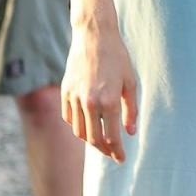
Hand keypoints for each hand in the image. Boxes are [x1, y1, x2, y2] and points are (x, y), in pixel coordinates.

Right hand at [61, 16, 137, 163]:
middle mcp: (90, 103)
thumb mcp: (130, 82)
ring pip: (79, 131)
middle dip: (104, 150)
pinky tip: (87, 125)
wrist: (94, 36)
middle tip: (112, 153)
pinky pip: (69, 118)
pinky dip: (78, 126)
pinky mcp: (65, 92)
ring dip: (90, 140)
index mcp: (110, 101)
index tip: (121, 159)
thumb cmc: (117, 58)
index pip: (112, 136)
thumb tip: (130, 133)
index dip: (117, 151)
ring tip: (101, 141)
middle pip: (94, 139)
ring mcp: (75, 98)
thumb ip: (131, 110)